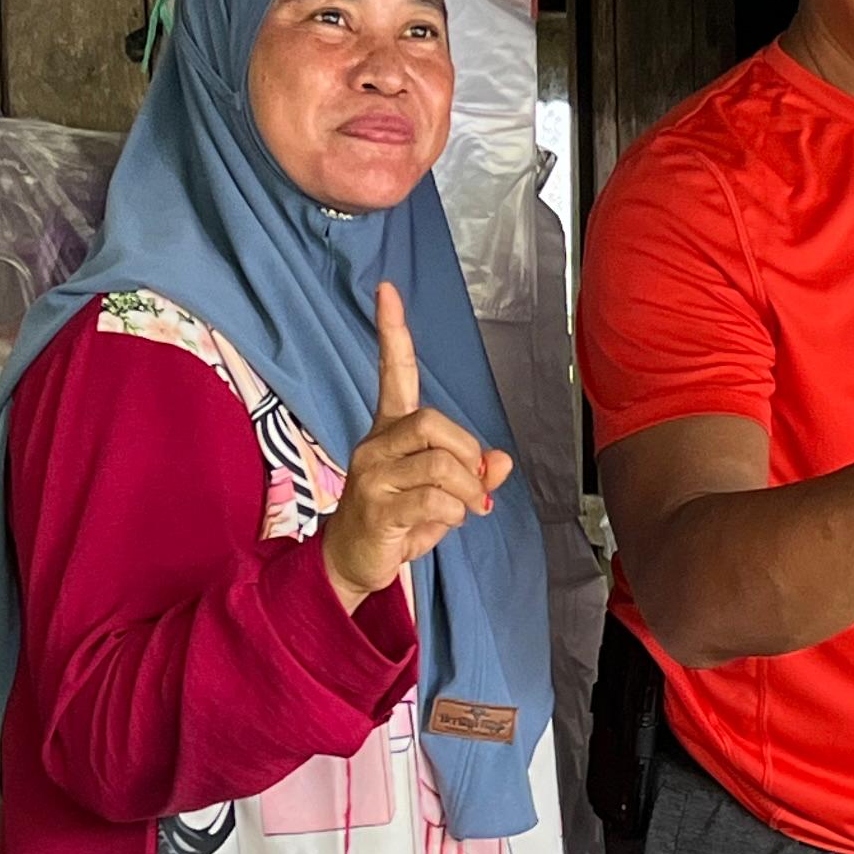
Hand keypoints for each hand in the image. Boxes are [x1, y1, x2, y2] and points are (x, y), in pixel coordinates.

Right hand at [321, 284, 514, 612]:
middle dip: (468, 451)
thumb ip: (472, 473)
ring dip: (468, 490)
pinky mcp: (376, 509)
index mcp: (389, 431)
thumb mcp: (442, 494)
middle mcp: (375, 445)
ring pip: (439, 463)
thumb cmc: (397, 520)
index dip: (392, 332)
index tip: (388, 291)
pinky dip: (455, 512)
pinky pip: (433, 500)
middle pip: (432, 422)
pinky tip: (447, 523)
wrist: (352, 562)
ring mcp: (371, 476)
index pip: (392, 372)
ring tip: (466, 509)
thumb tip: (502, 461)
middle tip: (477, 483)